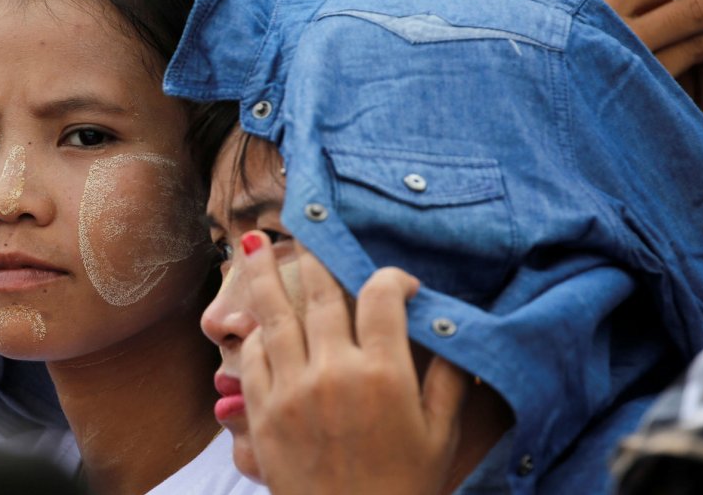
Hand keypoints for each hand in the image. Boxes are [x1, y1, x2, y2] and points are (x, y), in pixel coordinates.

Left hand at [238, 231, 467, 494]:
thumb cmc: (402, 486)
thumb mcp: (440, 435)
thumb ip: (449, 378)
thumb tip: (452, 331)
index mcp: (384, 373)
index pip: (381, 297)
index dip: (391, 278)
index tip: (399, 284)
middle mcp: (334, 370)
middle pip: (320, 292)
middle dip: (316, 257)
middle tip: (311, 233)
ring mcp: (291, 388)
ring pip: (274, 314)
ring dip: (261, 274)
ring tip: (250, 241)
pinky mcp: (262, 410)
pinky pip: (252, 357)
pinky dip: (253, 334)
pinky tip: (253, 318)